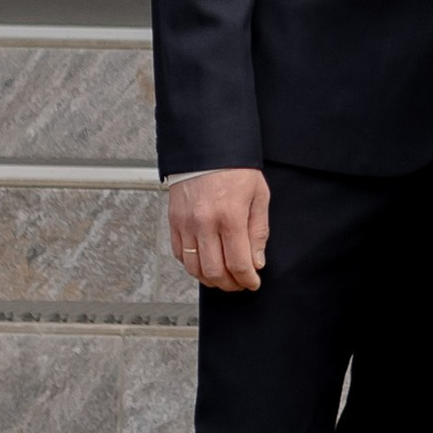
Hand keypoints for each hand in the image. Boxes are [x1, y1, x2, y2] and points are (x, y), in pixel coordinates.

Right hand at [167, 170, 269, 292]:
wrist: (207, 148)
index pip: (238, 263)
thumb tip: (257, 261)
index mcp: (230, 216)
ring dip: (210, 279)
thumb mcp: (259, 196)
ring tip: (223, 276)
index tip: (252, 283)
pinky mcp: (173, 221)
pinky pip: (179, 254)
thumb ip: (258, 231)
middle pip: (214, 272)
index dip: (247, 280)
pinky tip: (205, 262)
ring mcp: (186, 224)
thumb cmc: (235, 169)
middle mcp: (205, 223)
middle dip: (230, 284)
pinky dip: (192, 265)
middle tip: (239, 283)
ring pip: (194, 268)